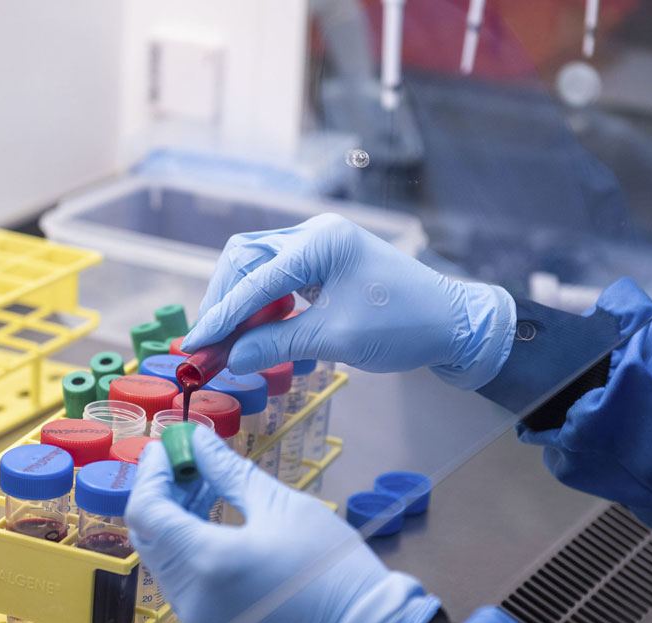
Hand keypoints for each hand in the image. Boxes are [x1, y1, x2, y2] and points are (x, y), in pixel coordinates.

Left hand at [126, 426, 439, 622]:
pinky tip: (221, 532)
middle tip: (191, 465)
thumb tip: (200, 443)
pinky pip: (187, 589)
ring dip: (178, 525)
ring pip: (166, 564)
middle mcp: (190, 598)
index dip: (151, 475)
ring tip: (210, 493)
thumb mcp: (285, 508)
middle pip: (151, 539)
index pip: (146, 512)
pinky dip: (192, 555)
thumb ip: (231, 474)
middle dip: (164, 496)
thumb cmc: (331, 571)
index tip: (169, 447)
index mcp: (205, 561)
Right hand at [183, 213, 515, 388]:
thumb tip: (229, 359)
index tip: (196, 345)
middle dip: (223, 301)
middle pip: (245, 259)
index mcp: (322, 241)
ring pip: (257, 267)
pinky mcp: (325, 265)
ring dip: (239, 304)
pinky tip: (257, 336)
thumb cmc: (405, 326)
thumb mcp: (336, 339)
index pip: (254, 277)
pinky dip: (262, 306)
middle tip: (207, 344)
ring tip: (226, 343)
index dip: (221, 314)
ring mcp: (320, 246)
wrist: (455, 324)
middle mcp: (315, 233)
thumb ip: (277, 345)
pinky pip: (278, 279)